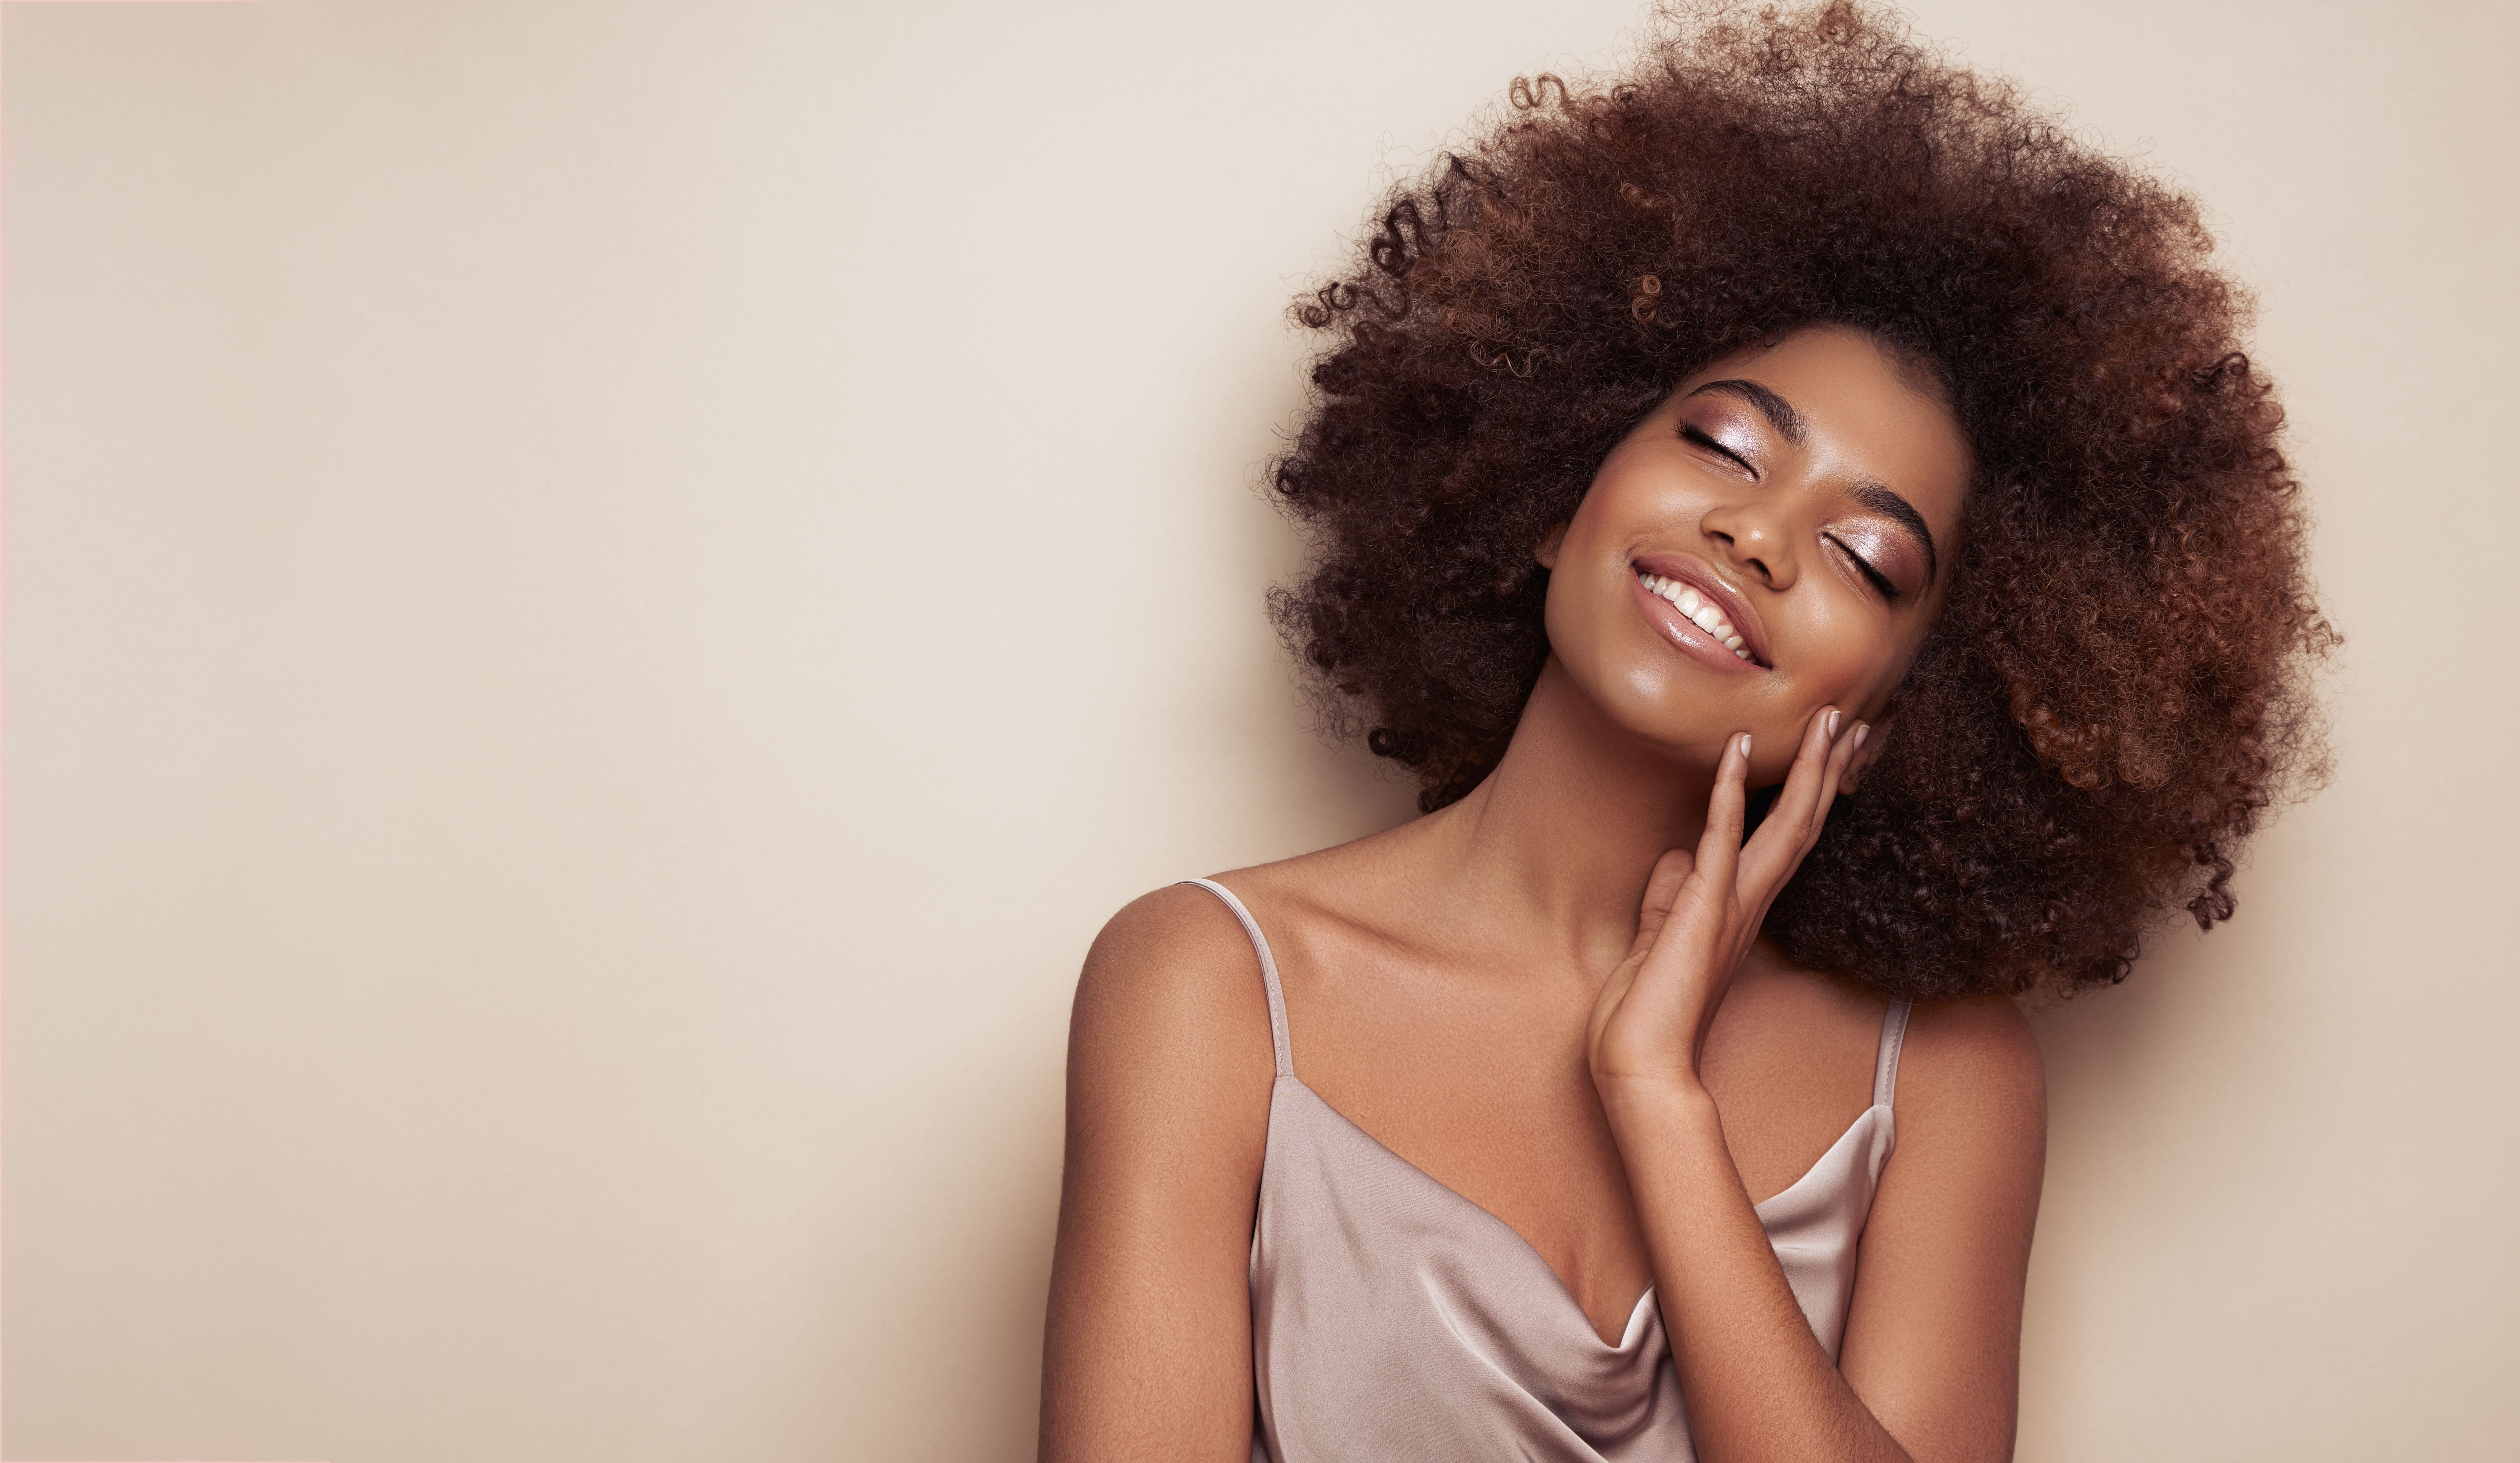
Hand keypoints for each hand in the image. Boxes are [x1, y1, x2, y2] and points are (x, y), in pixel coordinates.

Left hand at [1586, 707, 1869, 1098]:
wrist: (1641, 1069)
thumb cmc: (1645, 1015)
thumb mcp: (1657, 943)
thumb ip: (1670, 900)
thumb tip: (1676, 859)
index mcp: (1737, 914)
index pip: (1780, 842)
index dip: (1806, 794)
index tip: (1828, 752)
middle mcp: (1746, 907)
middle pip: (1799, 825)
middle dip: (1826, 771)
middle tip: (1853, 720)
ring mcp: (1729, 908)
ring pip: (1781, 825)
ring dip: (1805, 769)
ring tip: (1829, 719)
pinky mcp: (1702, 911)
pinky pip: (1721, 839)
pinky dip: (1729, 792)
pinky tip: (1737, 749)